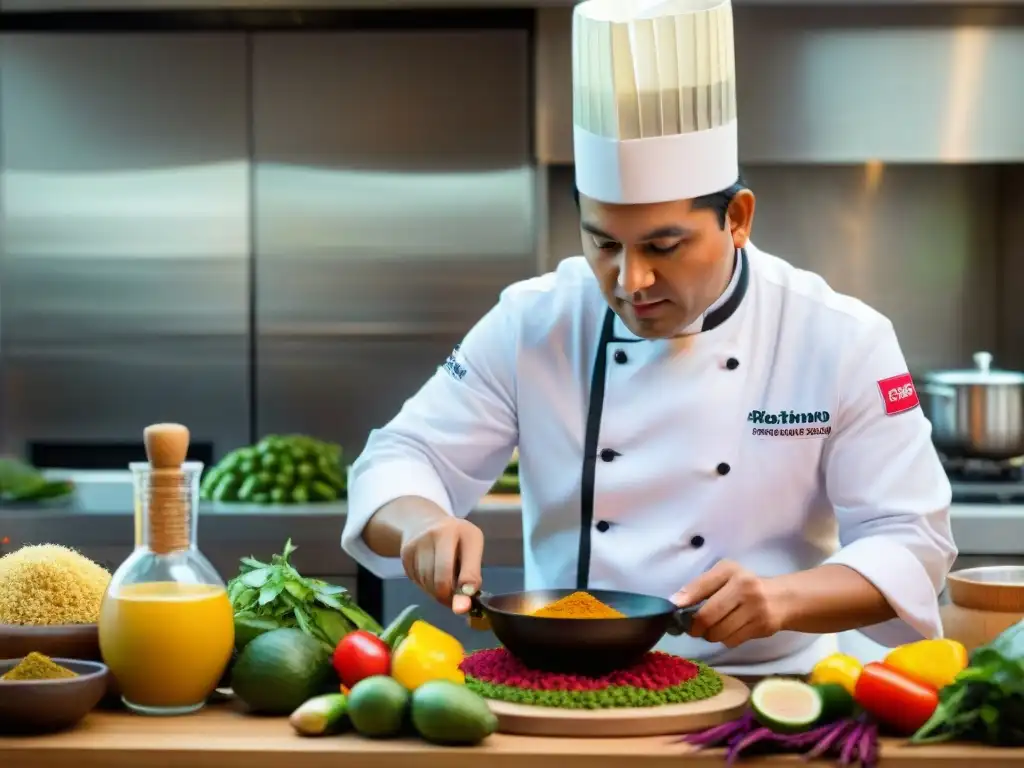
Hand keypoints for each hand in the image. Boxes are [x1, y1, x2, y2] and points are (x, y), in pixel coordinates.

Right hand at [399, 516, 483, 613]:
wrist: (423, 522)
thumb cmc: (456, 540)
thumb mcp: (471, 550)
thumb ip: (470, 577)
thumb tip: (461, 608)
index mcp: (461, 532)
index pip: (465, 567)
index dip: (464, 590)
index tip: (463, 606)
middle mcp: (438, 533)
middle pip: (441, 579)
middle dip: (447, 596)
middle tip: (453, 599)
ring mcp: (418, 542)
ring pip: (427, 583)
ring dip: (436, 592)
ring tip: (443, 584)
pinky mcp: (405, 553)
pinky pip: (416, 581)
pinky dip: (425, 586)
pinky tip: (430, 576)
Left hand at [671, 560, 786, 647]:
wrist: (781, 598)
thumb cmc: (744, 585)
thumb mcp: (723, 577)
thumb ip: (700, 586)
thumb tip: (675, 602)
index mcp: (729, 570)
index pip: (702, 586)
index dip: (686, 599)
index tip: (675, 608)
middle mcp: (743, 586)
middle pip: (708, 615)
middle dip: (695, 627)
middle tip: (693, 629)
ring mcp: (754, 607)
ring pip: (719, 632)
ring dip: (710, 635)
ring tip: (712, 630)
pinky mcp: (762, 626)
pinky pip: (732, 640)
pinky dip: (725, 640)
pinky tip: (728, 631)